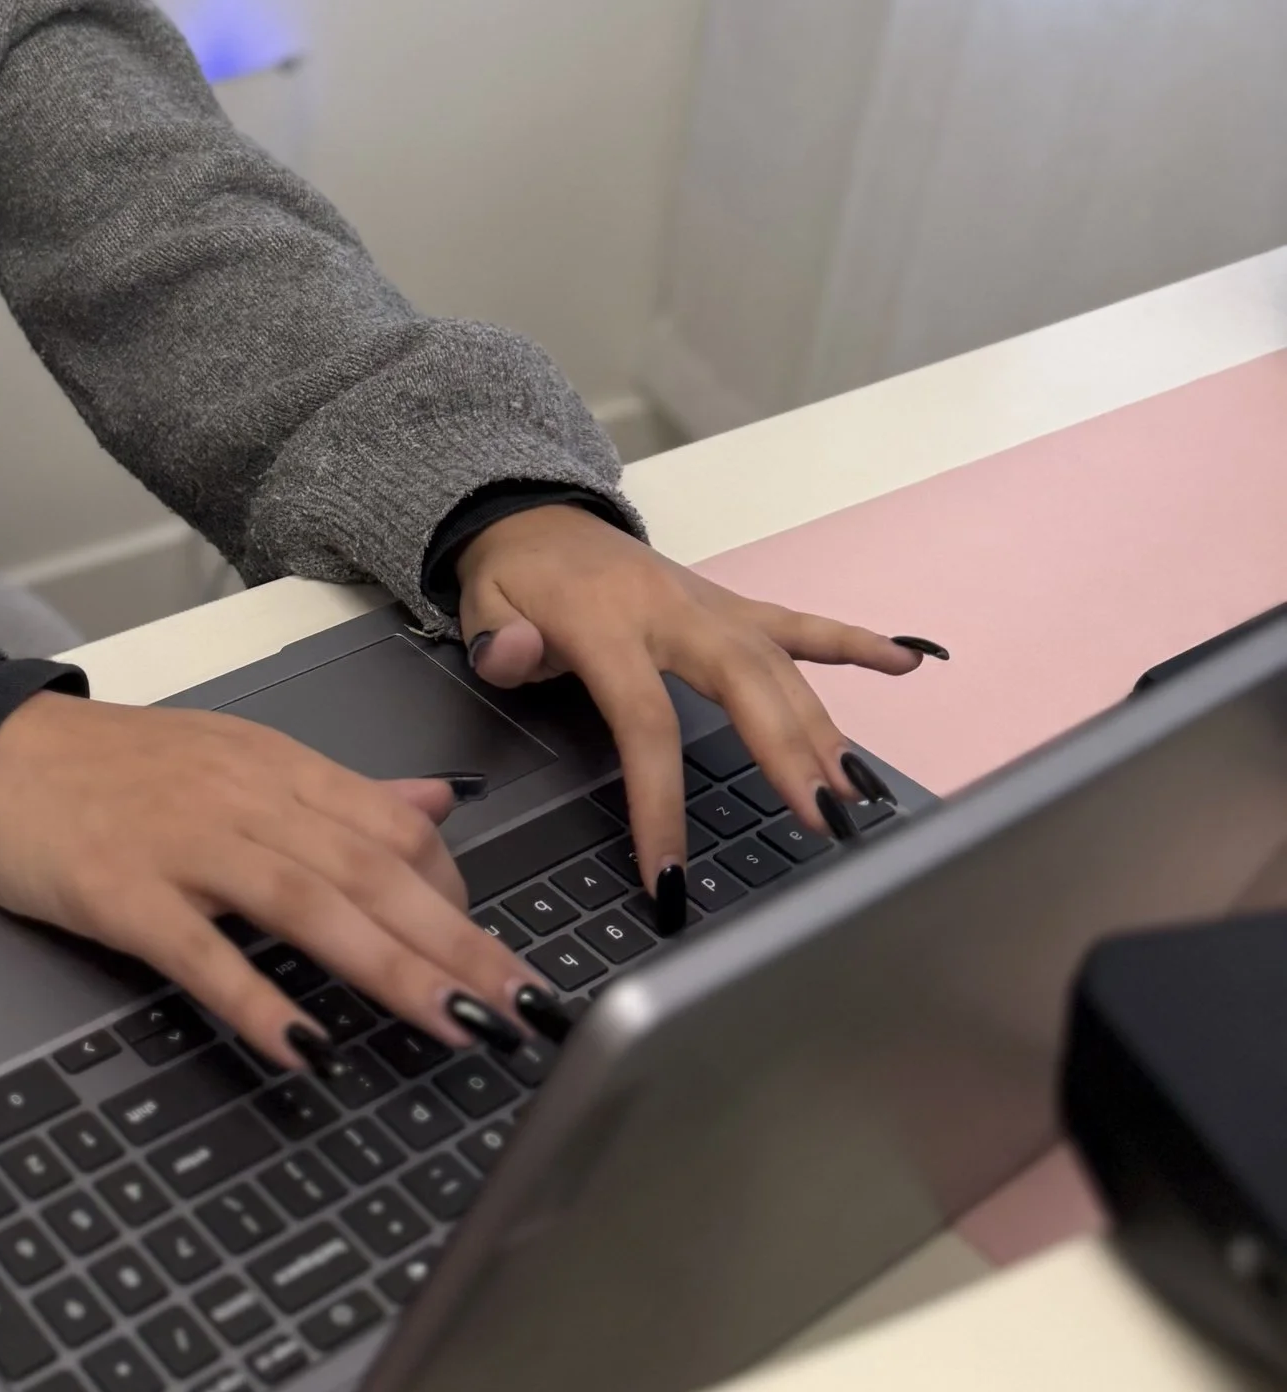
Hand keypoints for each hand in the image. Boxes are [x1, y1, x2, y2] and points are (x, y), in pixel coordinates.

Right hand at [0, 689, 544, 1066]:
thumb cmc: (113, 767)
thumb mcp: (235, 760)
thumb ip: (337, 792)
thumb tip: (434, 805)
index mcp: (277, 770)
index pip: (393, 832)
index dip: (458, 899)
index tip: (509, 962)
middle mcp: (243, 800)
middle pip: (369, 871)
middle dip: (457, 944)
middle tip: (525, 1007)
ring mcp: (182, 843)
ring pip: (305, 903)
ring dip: (387, 967)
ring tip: (453, 1024)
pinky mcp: (121, 891)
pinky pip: (199, 948)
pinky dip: (255, 996)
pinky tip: (304, 1045)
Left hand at [460, 504, 929, 907]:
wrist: (536, 516)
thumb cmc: (517, 578)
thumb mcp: (484, 605)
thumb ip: (498, 640)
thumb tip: (515, 659)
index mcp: (609, 625)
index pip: (646, 723)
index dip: (660, 802)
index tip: (670, 875)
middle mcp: (675, 613)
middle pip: (744, 686)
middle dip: (787, 753)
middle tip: (824, 818)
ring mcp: (712, 607)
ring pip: (780, 666)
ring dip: (825, 727)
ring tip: (861, 793)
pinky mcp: (731, 606)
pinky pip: (801, 625)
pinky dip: (854, 642)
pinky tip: (906, 663)